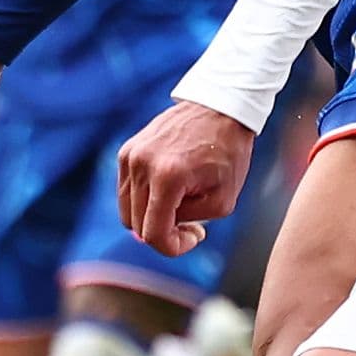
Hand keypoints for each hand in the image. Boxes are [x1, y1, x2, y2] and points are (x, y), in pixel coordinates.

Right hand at [116, 100, 258, 256]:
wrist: (220, 108)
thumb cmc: (228, 153)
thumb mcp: (223, 200)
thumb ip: (189, 222)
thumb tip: (162, 229)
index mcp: (168, 176)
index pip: (153, 234)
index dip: (173, 247)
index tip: (195, 236)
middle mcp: (141, 164)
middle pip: (137, 225)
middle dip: (164, 232)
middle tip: (191, 223)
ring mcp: (130, 155)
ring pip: (127, 211)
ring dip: (151, 216)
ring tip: (181, 205)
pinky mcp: (127, 150)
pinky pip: (127, 191)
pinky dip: (145, 199)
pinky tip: (170, 189)